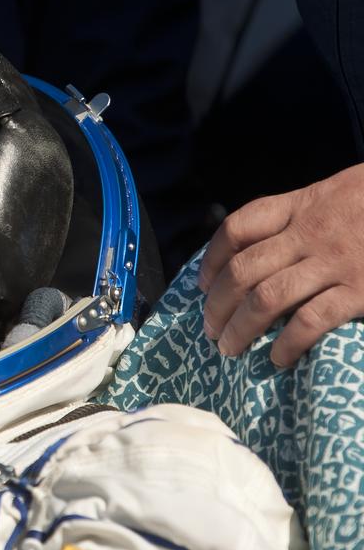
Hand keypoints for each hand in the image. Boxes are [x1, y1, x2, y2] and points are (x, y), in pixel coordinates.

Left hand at [198, 162, 363, 366]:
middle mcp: (313, 232)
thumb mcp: (344, 191)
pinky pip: (310, 321)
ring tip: (229, 349)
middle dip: (217, 305)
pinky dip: (287, 343)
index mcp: (305, 204)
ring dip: (239, 329)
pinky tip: (278, 358)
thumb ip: (307, 213)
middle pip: (243, 271)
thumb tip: (267, 247)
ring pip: (266, 299)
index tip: (202, 284)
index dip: (213, 259)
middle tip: (209, 329)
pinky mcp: (362, 290)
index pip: (239, 227)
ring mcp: (337, 261)